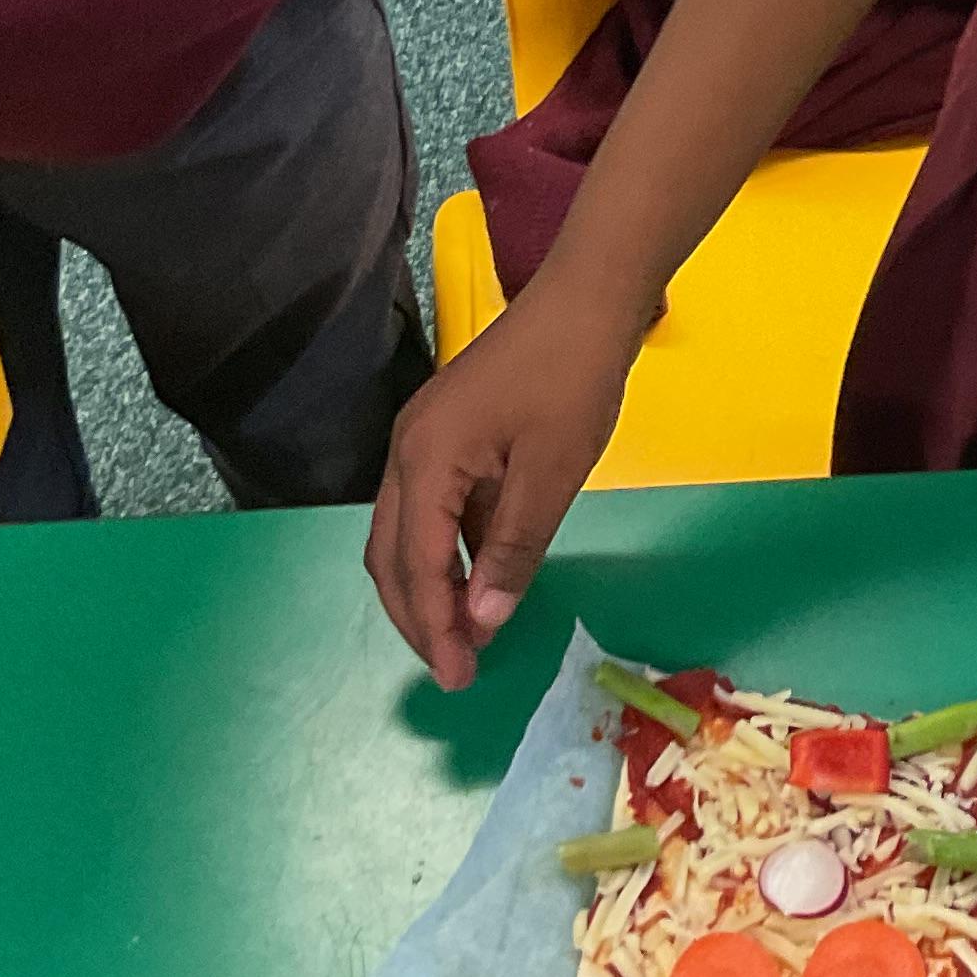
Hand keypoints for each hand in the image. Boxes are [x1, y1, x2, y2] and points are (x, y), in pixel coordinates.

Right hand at [365, 288, 637, 692]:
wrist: (585, 298)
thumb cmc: (573, 380)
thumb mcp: (552, 473)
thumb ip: (514, 550)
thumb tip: (481, 624)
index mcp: (424, 461)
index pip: (416, 566)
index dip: (434, 628)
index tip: (459, 678)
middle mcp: (406, 451)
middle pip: (391, 555)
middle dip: (417, 617)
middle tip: (455, 670)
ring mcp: (423, 438)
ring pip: (407, 533)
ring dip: (430, 587)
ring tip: (468, 636)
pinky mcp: (447, 433)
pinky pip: (433, 508)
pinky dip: (449, 552)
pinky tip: (482, 580)